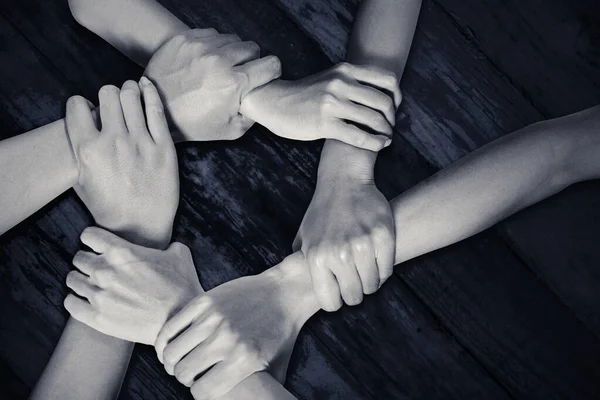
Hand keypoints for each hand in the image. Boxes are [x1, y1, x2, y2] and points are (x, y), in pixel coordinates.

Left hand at [64, 227, 202, 344]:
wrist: (181, 320)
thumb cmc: (182, 287)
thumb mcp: (179, 254)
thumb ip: (163, 245)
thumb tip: (163, 246)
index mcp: (122, 252)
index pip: (89, 235)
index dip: (94, 239)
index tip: (98, 246)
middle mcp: (105, 270)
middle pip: (79, 258)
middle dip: (88, 260)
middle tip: (98, 268)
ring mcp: (98, 295)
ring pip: (72, 279)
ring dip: (81, 280)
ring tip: (92, 285)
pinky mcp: (96, 317)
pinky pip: (70, 303)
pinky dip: (75, 300)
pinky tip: (86, 301)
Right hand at [66, 78, 178, 246]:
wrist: (139, 227)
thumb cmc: (108, 207)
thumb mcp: (80, 180)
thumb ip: (79, 148)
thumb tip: (82, 124)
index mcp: (87, 149)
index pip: (77, 106)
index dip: (81, 105)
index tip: (88, 110)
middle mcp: (113, 141)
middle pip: (107, 94)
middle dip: (107, 95)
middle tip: (112, 103)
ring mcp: (141, 142)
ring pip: (131, 96)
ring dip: (127, 90)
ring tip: (129, 93)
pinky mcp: (164, 146)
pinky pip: (156, 109)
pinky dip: (150, 92)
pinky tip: (146, 86)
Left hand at [144, 28, 281, 141]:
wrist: (157, 110)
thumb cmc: (193, 123)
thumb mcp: (231, 130)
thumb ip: (254, 114)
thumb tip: (263, 96)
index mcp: (233, 84)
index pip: (271, 64)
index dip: (271, 72)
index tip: (265, 76)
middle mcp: (219, 61)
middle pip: (253, 48)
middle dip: (251, 60)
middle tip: (240, 73)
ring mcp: (200, 47)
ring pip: (232, 39)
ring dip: (231, 52)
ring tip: (221, 67)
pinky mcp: (185, 39)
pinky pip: (212, 34)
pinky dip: (213, 46)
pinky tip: (206, 61)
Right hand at [154, 253, 318, 399]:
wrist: (285, 292)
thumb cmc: (282, 334)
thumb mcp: (277, 368)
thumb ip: (263, 391)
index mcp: (244, 360)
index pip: (202, 391)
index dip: (200, 392)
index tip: (202, 386)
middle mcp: (226, 340)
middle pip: (183, 372)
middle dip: (184, 377)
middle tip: (190, 373)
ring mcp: (213, 318)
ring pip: (172, 352)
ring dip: (172, 360)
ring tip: (179, 360)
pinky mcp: (204, 301)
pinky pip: (170, 327)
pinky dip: (164, 341)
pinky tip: (170, 346)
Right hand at [240, 62, 400, 150]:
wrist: (273, 102)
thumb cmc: (304, 94)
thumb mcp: (329, 77)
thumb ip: (351, 81)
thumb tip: (378, 93)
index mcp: (345, 70)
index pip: (386, 80)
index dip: (397, 96)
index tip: (394, 108)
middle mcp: (341, 83)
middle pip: (383, 102)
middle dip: (392, 119)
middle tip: (390, 128)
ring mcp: (332, 103)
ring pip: (373, 119)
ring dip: (386, 132)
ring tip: (386, 138)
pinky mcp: (325, 124)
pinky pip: (358, 136)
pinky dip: (374, 143)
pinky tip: (379, 146)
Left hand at [293, 174, 394, 310]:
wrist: (343, 182)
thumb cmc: (322, 212)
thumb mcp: (304, 238)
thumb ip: (300, 264)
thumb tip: (298, 286)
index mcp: (316, 259)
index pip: (330, 303)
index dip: (337, 300)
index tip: (339, 290)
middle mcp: (339, 254)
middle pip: (354, 297)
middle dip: (355, 291)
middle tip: (354, 279)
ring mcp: (362, 245)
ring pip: (372, 285)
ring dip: (370, 281)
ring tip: (364, 267)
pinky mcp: (383, 236)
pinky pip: (387, 270)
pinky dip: (383, 269)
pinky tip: (375, 258)